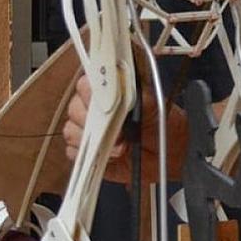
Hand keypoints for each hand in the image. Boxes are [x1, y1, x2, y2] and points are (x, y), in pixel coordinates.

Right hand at [63, 74, 182, 183]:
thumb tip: (123, 86)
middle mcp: (93, 108)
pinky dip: (91, 157)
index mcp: (109, 90)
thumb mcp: (157, 106)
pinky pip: (74, 153)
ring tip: (121, 147)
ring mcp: (86, 130)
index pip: (86, 84)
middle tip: (119, 132)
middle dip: (95, 123)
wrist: (168, 153)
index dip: (92, 94)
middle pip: (75, 108)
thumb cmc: (163, 125)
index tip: (107, 106)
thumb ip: (139, 93)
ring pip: (71, 131)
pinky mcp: (85, 152)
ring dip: (96, 141)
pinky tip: (110, 156)